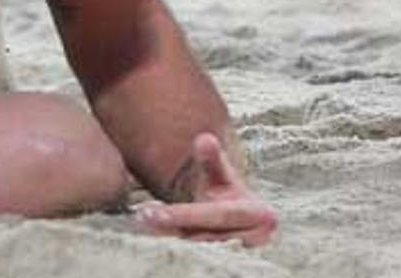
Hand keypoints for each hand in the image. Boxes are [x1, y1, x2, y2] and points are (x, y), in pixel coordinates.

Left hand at [132, 133, 278, 247]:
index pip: (217, 215)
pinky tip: (155, 236)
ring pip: (202, 250)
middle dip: (174, 227)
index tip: (152, 211)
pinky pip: (200, 257)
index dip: (184, 214)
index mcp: (258, 214)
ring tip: (144, 224)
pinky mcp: (230, 262)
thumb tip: (205, 138)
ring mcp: (244, 253)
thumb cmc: (224, 189)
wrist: (237, 216)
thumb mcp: (220, 173)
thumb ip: (212, 158)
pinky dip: (177, 248)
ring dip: (172, 239)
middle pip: (208, 236)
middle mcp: (256, 238)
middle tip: (142, 216)